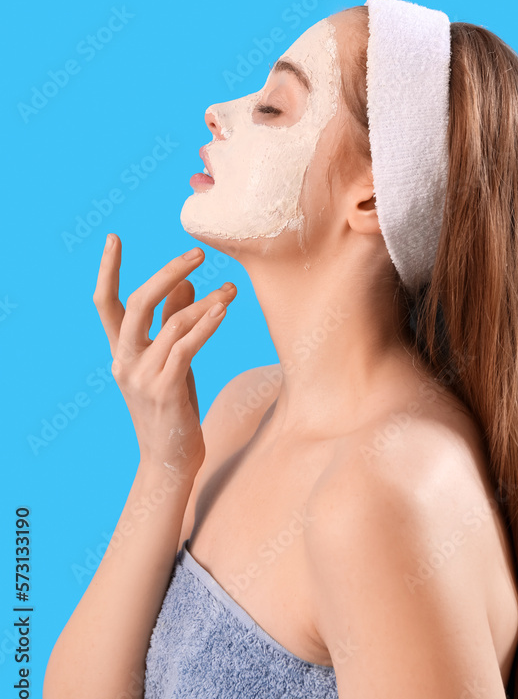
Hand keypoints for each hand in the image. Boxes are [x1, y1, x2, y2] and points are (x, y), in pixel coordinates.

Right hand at [93, 235, 236, 476]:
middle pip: (138, 303)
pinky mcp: (164, 391)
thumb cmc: (172, 406)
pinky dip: (206, 326)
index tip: (113, 238)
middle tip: (197, 252)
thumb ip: (172, 323)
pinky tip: (223, 311)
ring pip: (172, 324)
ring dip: (206, 303)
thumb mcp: (170, 360)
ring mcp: (142, 376)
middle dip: (167, 272)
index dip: (107, 270)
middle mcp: (124, 360)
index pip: (105, 303)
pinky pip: (186, 348)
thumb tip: (184, 283)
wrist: (170, 460)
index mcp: (120, 351)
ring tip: (232, 290)